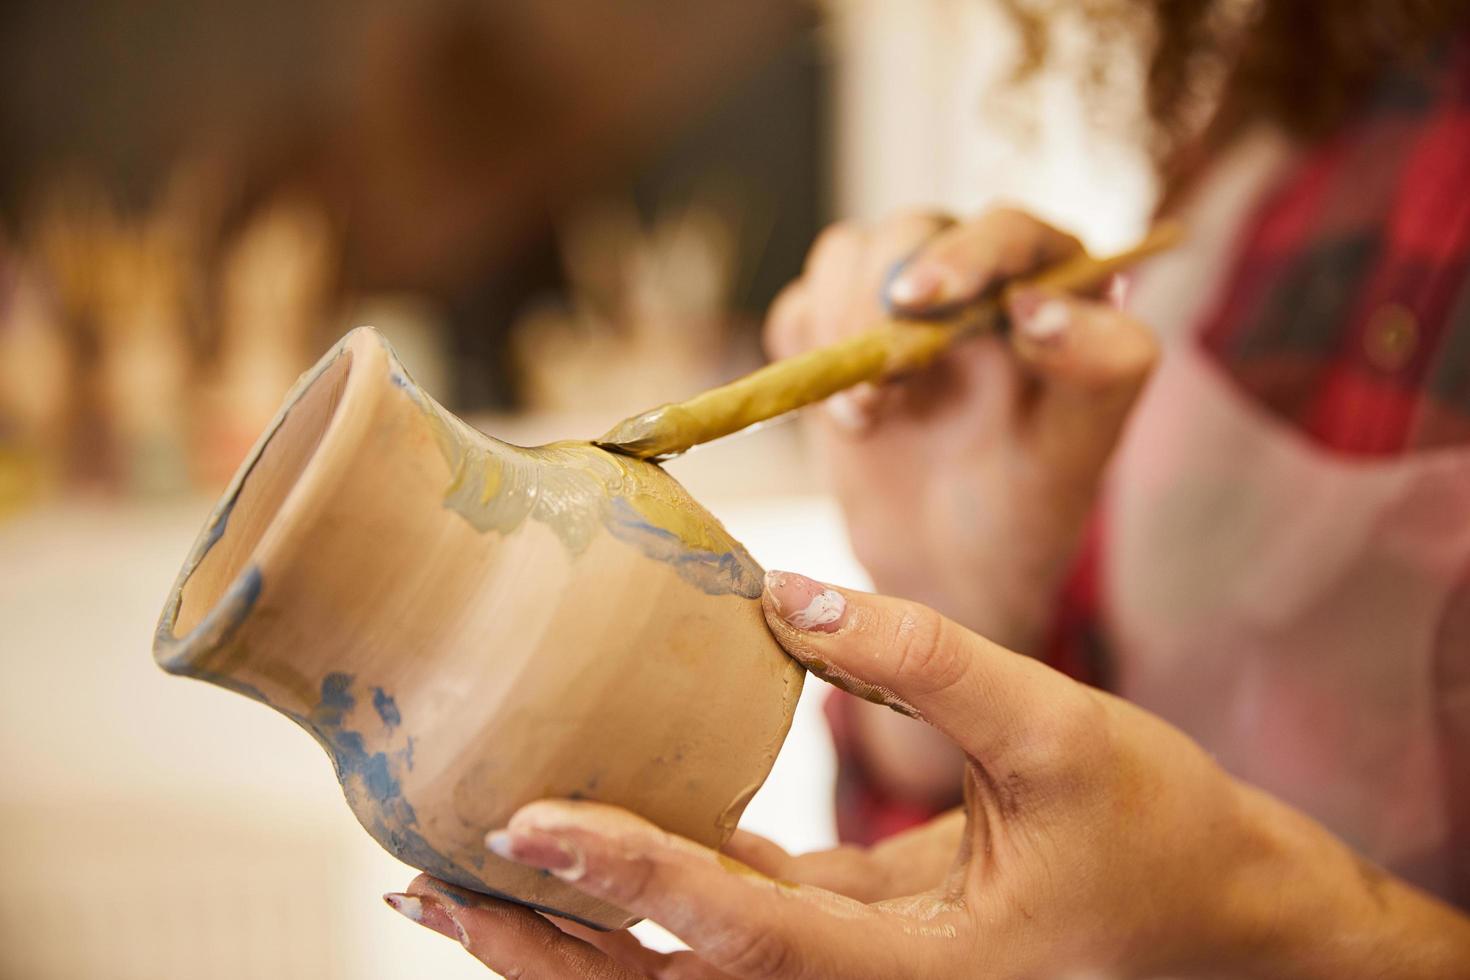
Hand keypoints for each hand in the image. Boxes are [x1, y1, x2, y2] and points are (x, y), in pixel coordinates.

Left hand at [383, 574, 1469, 977]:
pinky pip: (725, 924)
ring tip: (452, 875)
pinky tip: (587, 840)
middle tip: (416, 874)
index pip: (745, 935)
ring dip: (564, 931)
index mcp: (916, 969)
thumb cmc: (1162, 836)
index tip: (525, 814)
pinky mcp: (851, 938)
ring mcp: (849, 975)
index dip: (631, 878)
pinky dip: (643, 891)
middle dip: (539, 946)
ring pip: (679, 973)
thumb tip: (787, 594)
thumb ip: (928, 663)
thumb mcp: (1064, 732)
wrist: (1226, 924)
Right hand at [764, 208, 1157, 651]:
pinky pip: (800, 307)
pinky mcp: (838, 338)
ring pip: (847, 255)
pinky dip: (800, 346)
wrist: (952, 570)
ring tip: (865, 416)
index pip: (1010, 230)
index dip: (964, 254)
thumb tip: (1035, 303)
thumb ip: (1095, 366)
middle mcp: (974, 279)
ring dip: (837, 325)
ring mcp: (899, 307)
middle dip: (881, 299)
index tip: (920, 301)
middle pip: (912, 232)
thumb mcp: (1077, 451)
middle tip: (883, 383)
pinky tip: (840, 415)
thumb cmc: (1030, 507)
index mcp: (1052, 286)